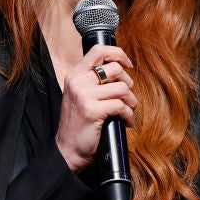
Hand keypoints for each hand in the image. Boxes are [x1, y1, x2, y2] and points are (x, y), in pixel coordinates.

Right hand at [56, 44, 136, 172]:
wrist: (68, 149)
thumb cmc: (79, 123)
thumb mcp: (80, 95)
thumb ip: (94, 80)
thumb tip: (120, 68)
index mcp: (75, 75)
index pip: (98, 50)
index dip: (118, 54)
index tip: (127, 64)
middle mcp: (78, 82)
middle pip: (116, 69)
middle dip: (128, 83)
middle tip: (127, 97)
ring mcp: (84, 95)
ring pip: (122, 88)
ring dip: (131, 101)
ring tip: (128, 111)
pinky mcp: (92, 110)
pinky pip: (121, 106)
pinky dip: (129, 115)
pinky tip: (126, 121)